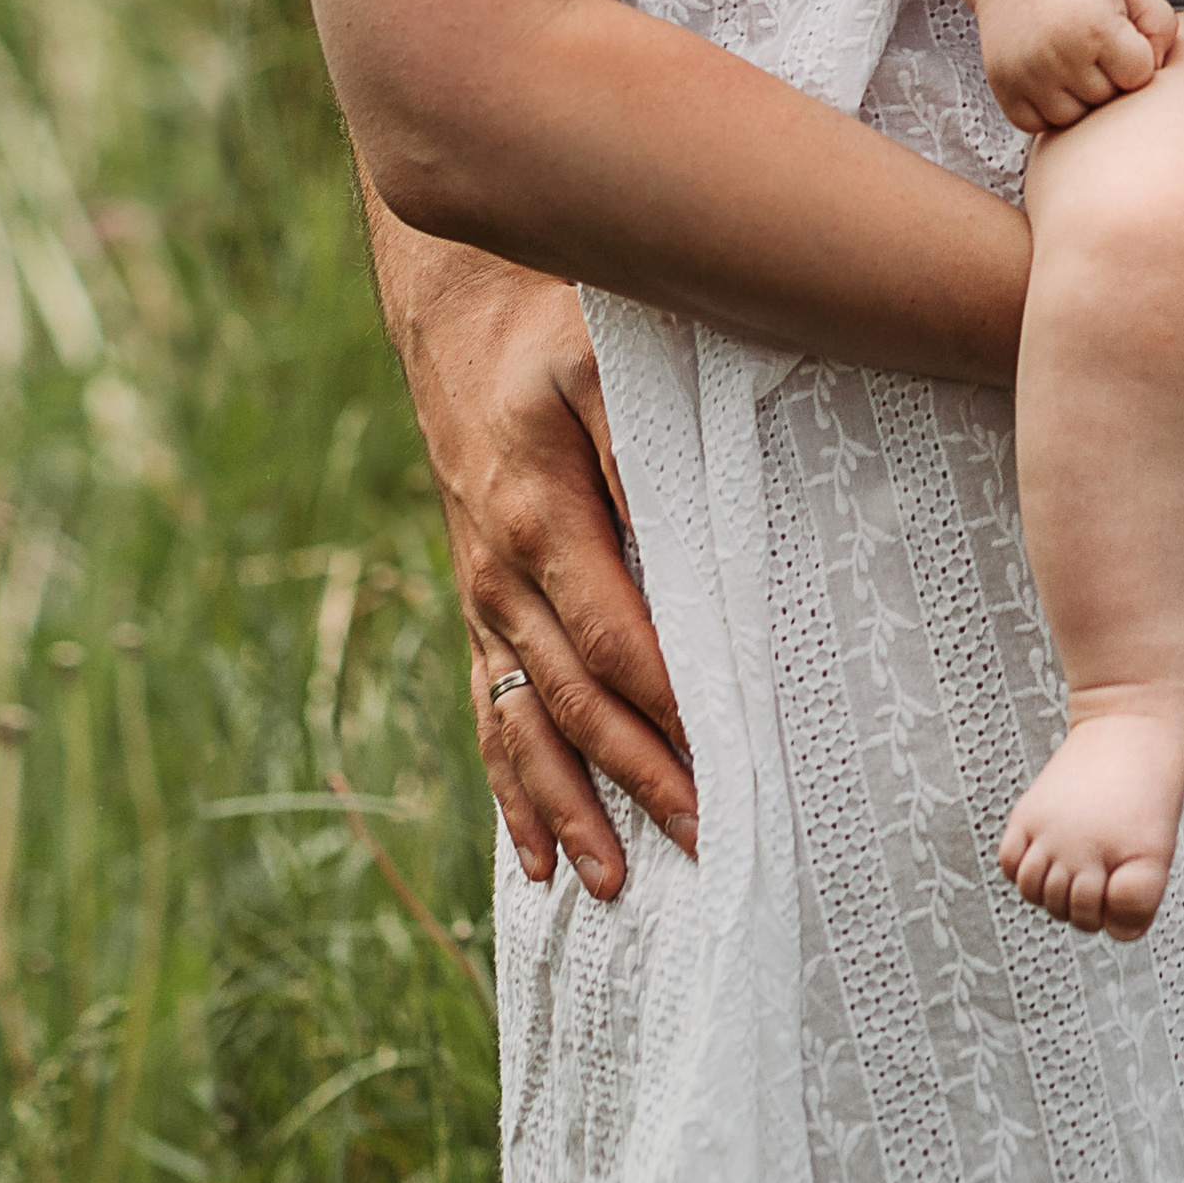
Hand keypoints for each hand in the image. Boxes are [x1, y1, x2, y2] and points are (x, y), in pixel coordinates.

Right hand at [375, 224, 695, 896]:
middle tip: (705, 846)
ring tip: (613, 886)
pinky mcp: (475, 597)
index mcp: (539, 516)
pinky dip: (512, 785)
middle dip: (638, 778)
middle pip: (574, 702)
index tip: (725, 767)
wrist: (458, 295)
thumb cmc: (553, 318)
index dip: (669, 710)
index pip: (616, 642)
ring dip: (569, 808)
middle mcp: (499, 571)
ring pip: (523, 723)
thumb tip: (692, 540)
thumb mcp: (607, 361)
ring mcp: (480, 592)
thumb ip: (645, 451)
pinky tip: (535, 856)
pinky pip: (488, 708)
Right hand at [979, 0, 1179, 131]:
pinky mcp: (1002, 86)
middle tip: (1092, 44)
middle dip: (1108, 77)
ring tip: (1071, 60)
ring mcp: (1026, 73)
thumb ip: (1161, 29)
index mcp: (1096, 27)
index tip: (1120, 36)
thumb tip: (1154, 74)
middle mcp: (1059, 54)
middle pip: (1107, 99)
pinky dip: (1045, 109)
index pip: (1140, 76)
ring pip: (1073, 118)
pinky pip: (1036, 124)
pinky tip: (1049, 77)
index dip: (1136, 58)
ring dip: (1078, 97)